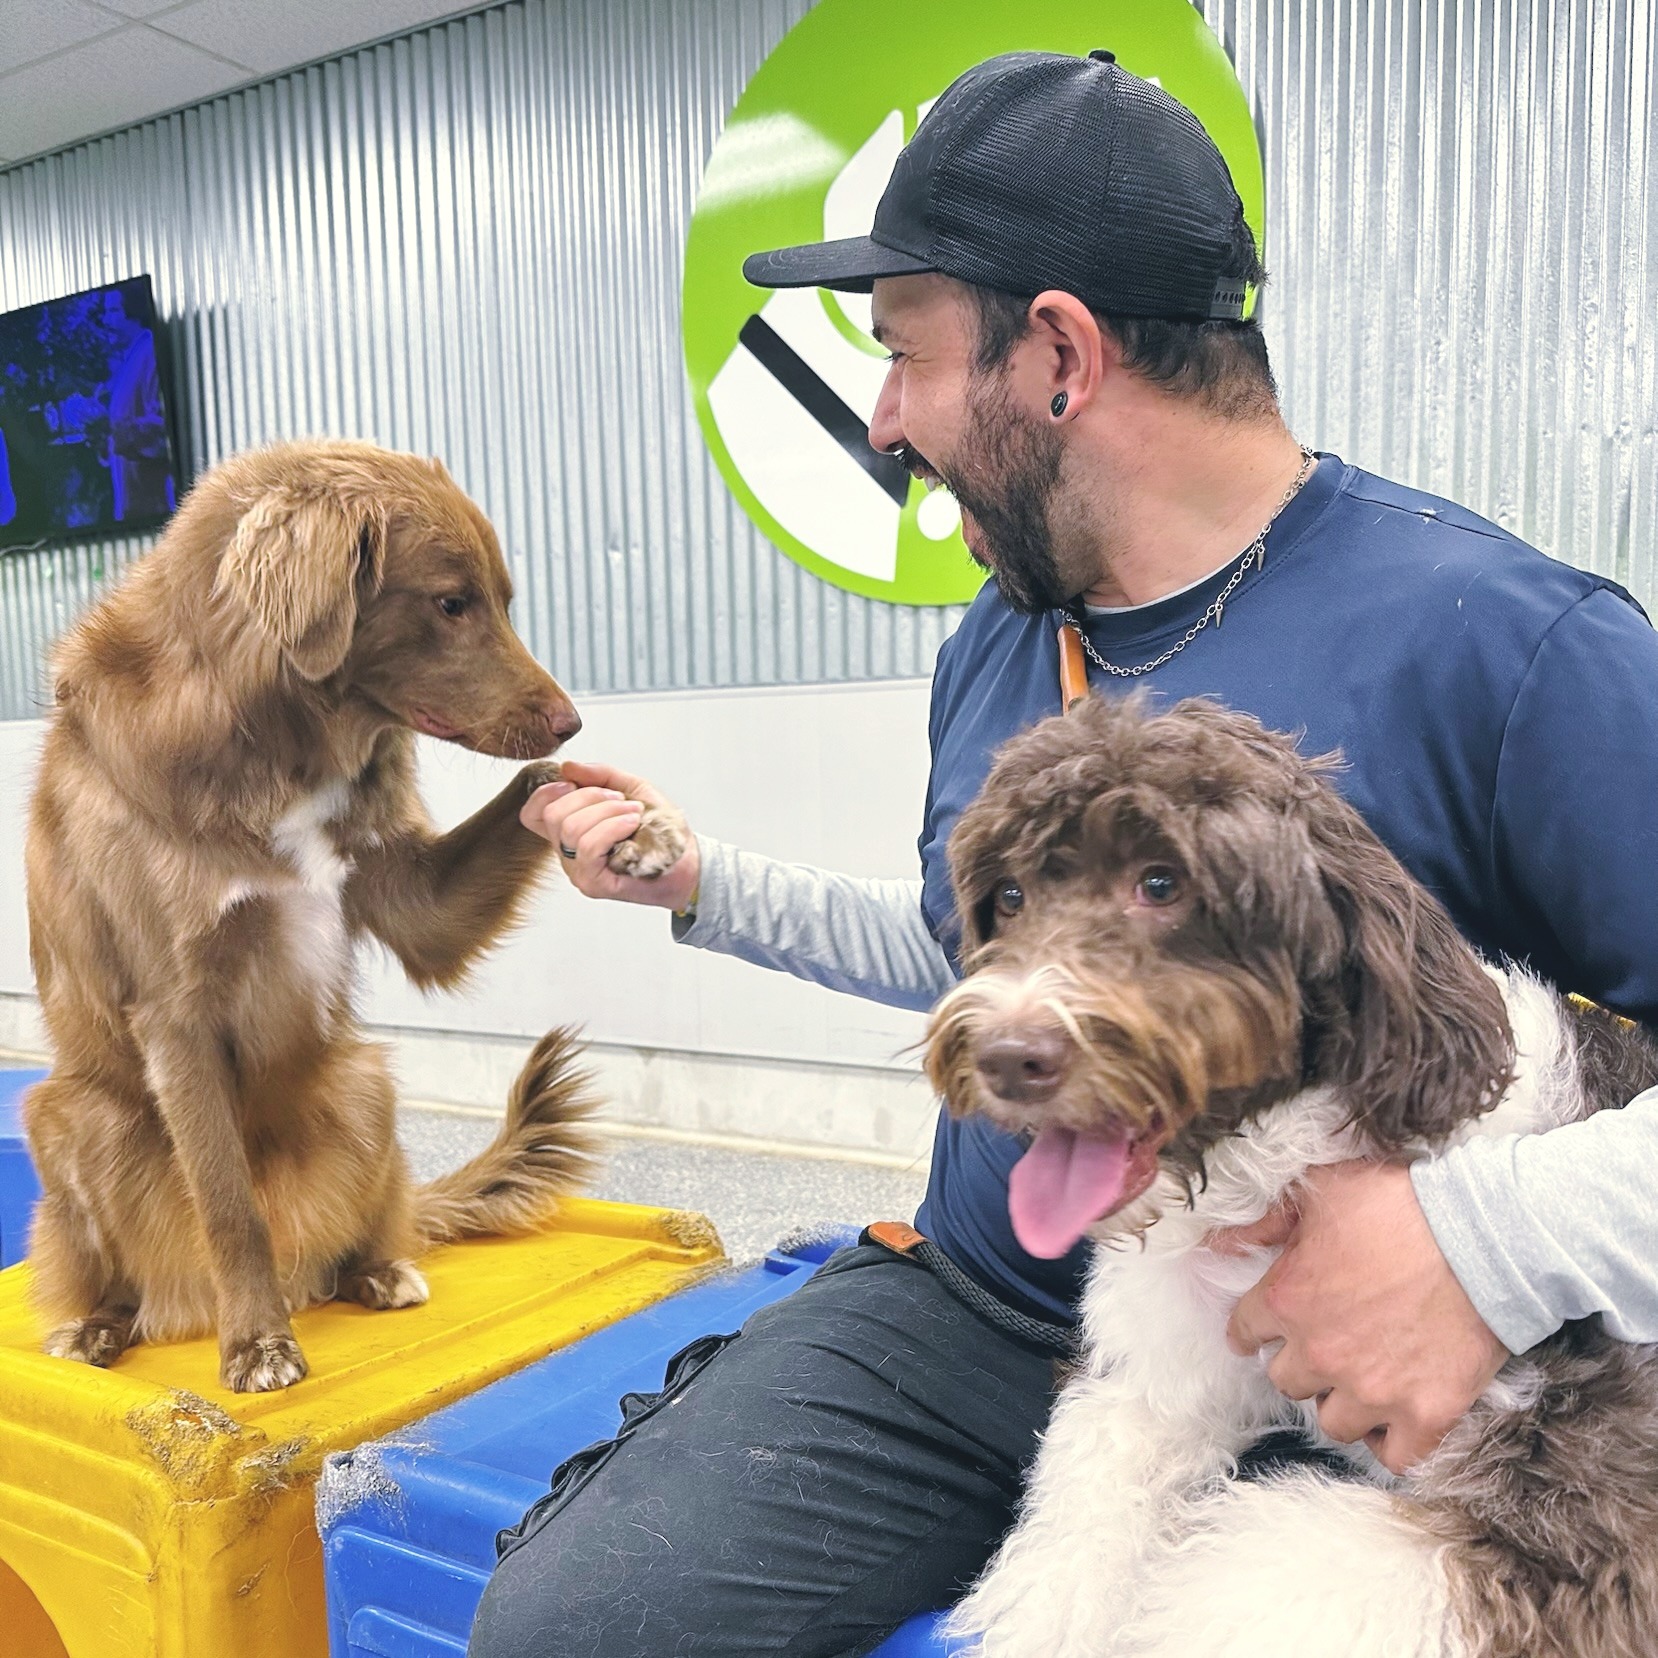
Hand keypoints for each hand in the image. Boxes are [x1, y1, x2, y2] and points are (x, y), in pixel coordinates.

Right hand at [519, 760, 698, 910]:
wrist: (687, 861)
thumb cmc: (660, 831)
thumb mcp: (630, 790)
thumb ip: (599, 776)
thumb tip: (568, 767)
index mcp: (570, 830)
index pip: (532, 814)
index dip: (545, 792)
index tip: (572, 782)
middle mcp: (568, 852)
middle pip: (552, 815)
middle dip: (589, 796)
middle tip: (620, 799)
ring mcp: (578, 870)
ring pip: (571, 829)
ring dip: (608, 811)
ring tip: (633, 813)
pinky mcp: (593, 884)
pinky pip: (589, 846)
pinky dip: (613, 826)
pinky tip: (632, 824)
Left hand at [1221, 1160, 1508, 1473]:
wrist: (1486, 1233)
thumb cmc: (1400, 1203)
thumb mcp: (1321, 1190)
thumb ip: (1265, 1222)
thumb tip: (1219, 1243)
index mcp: (1286, 1298)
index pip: (1245, 1331)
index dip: (1254, 1328)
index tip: (1264, 1331)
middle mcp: (1321, 1353)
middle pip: (1287, 1381)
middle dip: (1302, 1362)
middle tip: (1328, 1343)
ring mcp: (1373, 1390)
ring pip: (1333, 1422)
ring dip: (1342, 1402)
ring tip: (1361, 1379)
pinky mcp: (1426, 1414)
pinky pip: (1393, 1456)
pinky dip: (1390, 1442)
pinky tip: (1393, 1418)